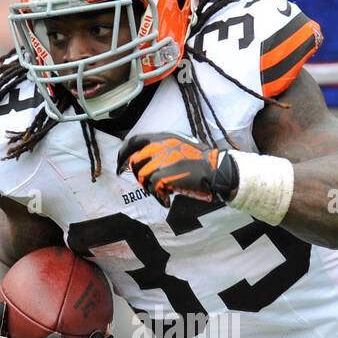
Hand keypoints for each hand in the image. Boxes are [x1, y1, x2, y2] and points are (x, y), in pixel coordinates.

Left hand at [116, 132, 237, 204]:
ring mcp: (163, 160)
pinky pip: (152, 187)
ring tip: (161, 192)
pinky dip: (158, 196)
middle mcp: (161, 146)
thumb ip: (164, 147)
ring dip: (149, 188)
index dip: (123, 153)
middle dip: (137, 176)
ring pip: (142, 175)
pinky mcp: (166, 175)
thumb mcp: (181, 144)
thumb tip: (146, 157)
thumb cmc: (202, 161)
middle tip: (146, 185)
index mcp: (164, 137)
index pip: (134, 140)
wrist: (217, 170)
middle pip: (135, 161)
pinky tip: (167, 200)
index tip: (120, 164)